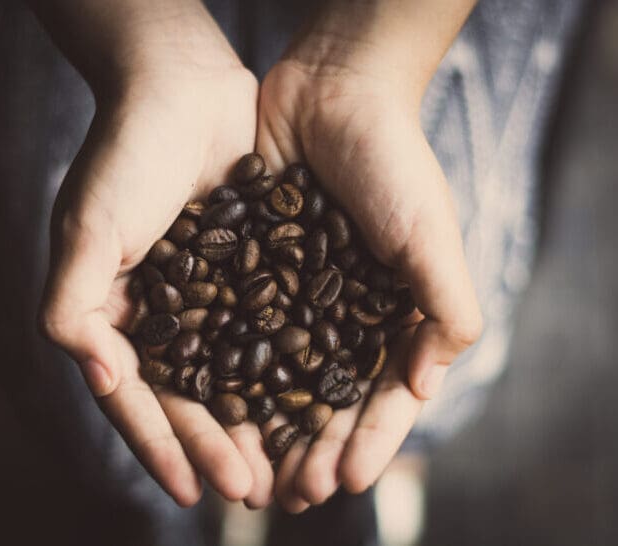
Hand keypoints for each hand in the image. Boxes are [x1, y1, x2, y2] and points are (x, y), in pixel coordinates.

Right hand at [36, 2, 272, 507]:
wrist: (182, 88)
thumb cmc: (127, 154)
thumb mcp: (86, 230)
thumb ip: (74, 307)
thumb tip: (99, 378)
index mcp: (117, 314)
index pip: (138, 396)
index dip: (160, 444)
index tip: (190, 489)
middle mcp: (164, 313)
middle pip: (191, 396)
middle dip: (217, 444)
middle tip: (252, 489)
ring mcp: (210, 295)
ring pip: (235, 373)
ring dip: (257, 420)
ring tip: (286, 464)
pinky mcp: (252, 271)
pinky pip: (271, 329)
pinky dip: (286, 367)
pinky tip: (310, 398)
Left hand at [256, 7, 481, 510]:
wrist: (333, 92)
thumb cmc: (392, 160)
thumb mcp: (431, 233)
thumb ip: (445, 306)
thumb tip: (427, 385)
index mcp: (395, 313)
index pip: (386, 394)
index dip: (370, 440)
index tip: (345, 481)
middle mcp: (347, 312)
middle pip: (331, 397)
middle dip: (314, 448)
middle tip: (293, 496)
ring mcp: (300, 295)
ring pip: (283, 376)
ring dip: (270, 427)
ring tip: (253, 473)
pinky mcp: (257, 271)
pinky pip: (243, 330)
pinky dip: (232, 372)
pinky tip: (215, 408)